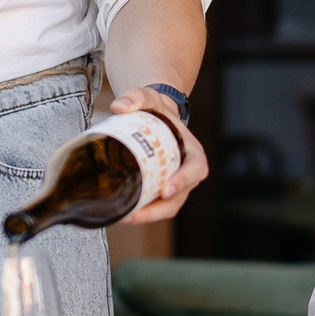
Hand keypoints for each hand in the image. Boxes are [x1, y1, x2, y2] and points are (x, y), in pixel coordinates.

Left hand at [116, 86, 207, 223]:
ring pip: (165, 208)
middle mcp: (186, 173)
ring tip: (123, 218)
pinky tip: (119, 215)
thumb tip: (118, 107)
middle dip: (159, 210)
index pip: (196, 170)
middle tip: (136, 214)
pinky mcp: (158, 191)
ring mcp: (173, 185)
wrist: (152, 117)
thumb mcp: (147, 98)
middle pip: (178, 198)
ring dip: (147, 216)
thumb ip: (135, 97)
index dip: (184, 181)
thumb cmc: (155, 108)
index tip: (166, 190)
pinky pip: (153, 206)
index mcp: (192, 152)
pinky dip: (140, 213)